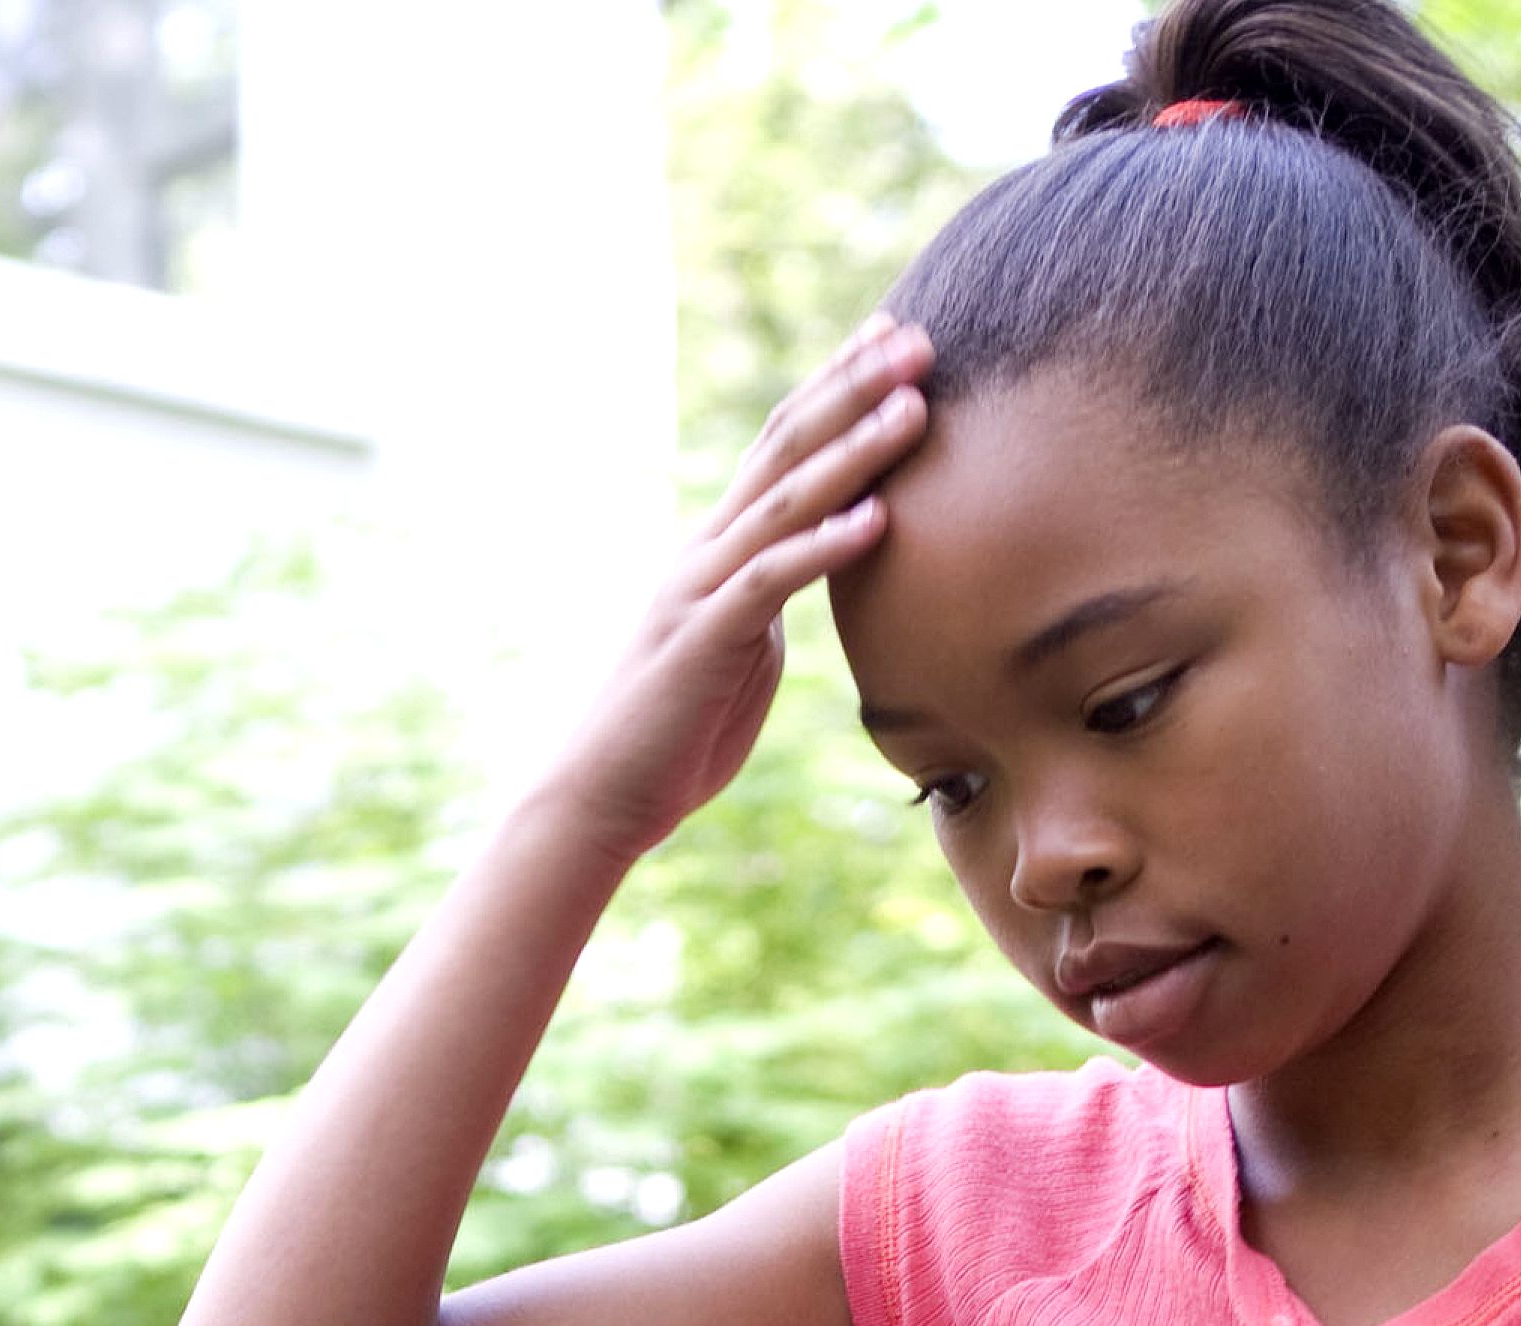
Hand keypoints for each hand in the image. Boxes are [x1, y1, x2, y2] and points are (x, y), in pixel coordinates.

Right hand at [533, 321, 934, 860]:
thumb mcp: (742, 645)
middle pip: (786, 448)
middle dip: (854, 389)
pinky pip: (770, 583)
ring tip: (914, 406)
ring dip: (854, 451)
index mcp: (718, 547)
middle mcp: (706, 550)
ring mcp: (701, 590)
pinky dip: (824, 547)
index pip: (782, 445)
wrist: (601, 794)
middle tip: (919, 336)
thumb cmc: (675, 730)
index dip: (836, 386)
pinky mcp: (703, 641)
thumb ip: (774, 596)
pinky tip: (877, 519)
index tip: (892, 336)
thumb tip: (818, 570)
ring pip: (784, 501)